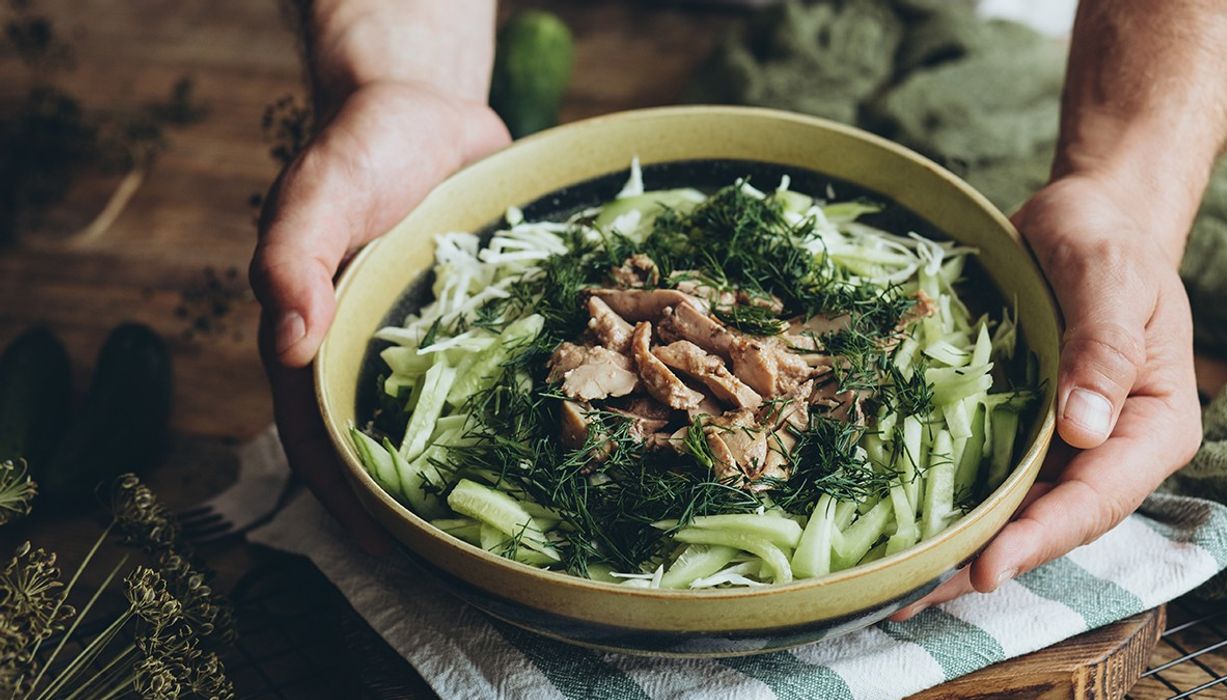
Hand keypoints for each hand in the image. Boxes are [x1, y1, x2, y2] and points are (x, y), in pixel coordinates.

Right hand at [250, 81, 508, 553]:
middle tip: (460, 560)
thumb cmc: (359, 146)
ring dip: (466, 467)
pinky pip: (490, 374)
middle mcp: (370, 351)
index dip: (347, 498)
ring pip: (442, 419)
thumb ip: (292, 257)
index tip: (387, 551)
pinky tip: (553, 440)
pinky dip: (509, 409)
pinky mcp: (474, 319)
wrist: (422, 106)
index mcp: (318, 338)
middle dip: (412, 503)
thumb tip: (288, 340)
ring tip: (515, 522)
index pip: (320, 436)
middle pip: (384, 442)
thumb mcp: (320, 191)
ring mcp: (425, 340)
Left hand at [892, 174, 1201, 618]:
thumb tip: (1084, 428)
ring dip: (958, 545)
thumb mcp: (1111, 278)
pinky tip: (899, 525)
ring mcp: (1060, 444)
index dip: (1041, 537)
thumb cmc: (1106, 241)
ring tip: (896, 583)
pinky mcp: (1018, 428)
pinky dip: (946, 500)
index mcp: (1151, 427)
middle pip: (1049, 521)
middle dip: (986, 561)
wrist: (1081, 218)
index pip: (1097, 498)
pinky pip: (983, 472)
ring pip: (1012, 509)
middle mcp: (1107, 449)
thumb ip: (1102, 348)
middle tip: (915, 596)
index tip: (988, 568)